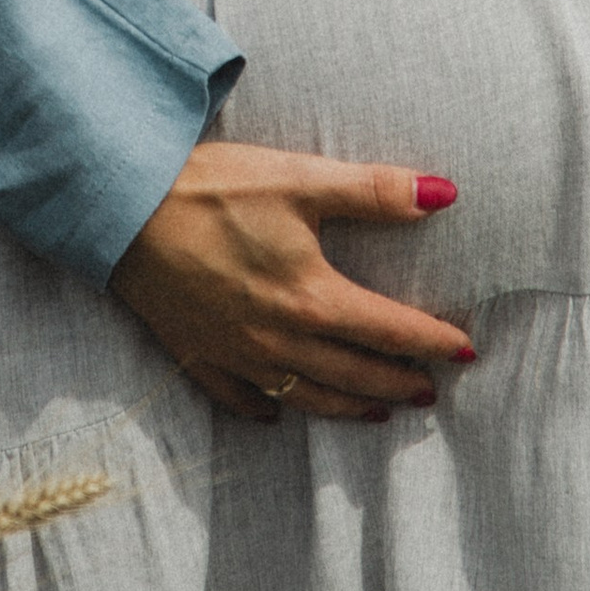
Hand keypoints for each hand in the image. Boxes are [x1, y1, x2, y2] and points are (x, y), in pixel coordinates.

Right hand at [109, 141, 474, 420]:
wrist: (124, 205)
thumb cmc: (213, 186)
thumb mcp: (300, 177)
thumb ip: (374, 191)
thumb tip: (444, 194)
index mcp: (311, 298)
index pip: (389, 330)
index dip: (432, 342)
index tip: (465, 350)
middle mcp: (278, 339)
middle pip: (355, 373)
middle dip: (399, 382)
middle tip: (431, 389)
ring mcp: (236, 354)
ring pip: (307, 396)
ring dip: (349, 405)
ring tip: (378, 409)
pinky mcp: (196, 353)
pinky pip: (241, 398)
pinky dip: (268, 409)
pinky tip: (279, 412)